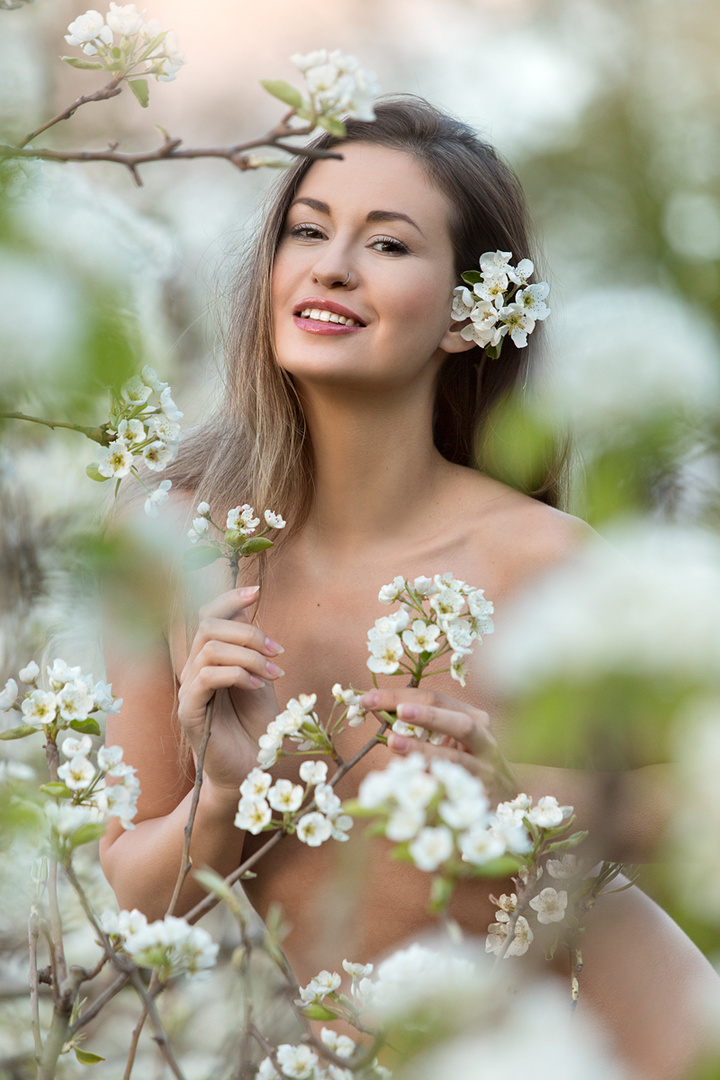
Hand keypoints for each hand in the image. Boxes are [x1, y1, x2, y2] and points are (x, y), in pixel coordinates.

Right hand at [178, 586, 283, 794]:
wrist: (250, 768)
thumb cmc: (255, 725)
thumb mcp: (261, 677)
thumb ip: (251, 648)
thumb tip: (245, 608)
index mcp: (210, 658)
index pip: (207, 615)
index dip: (228, 598)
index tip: (256, 591)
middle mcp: (194, 669)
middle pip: (208, 626)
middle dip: (247, 632)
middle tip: (277, 652)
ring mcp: (189, 690)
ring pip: (209, 649)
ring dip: (248, 656)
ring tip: (272, 674)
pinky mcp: (189, 711)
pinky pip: (205, 677)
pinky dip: (236, 675)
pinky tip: (257, 687)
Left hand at [360, 688, 518, 804]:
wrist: (508, 793)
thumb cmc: (468, 758)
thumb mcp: (450, 736)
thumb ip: (419, 724)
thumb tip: (375, 710)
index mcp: (474, 718)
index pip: (436, 699)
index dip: (400, 696)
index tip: (368, 699)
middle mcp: (483, 742)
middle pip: (459, 724)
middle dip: (427, 716)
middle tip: (399, 712)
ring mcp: (482, 771)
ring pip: (456, 758)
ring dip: (424, 750)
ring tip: (394, 742)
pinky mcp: (477, 796)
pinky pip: (450, 788)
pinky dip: (428, 782)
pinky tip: (407, 779)